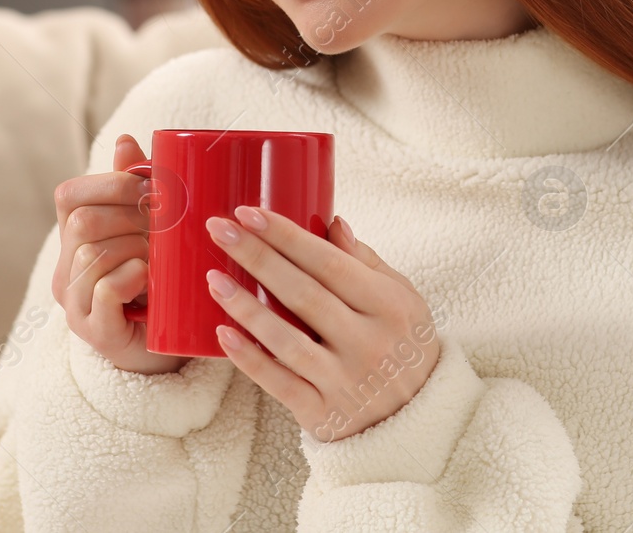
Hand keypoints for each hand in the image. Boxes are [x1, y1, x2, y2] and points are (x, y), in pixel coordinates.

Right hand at [51, 134, 189, 375]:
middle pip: (83, 223)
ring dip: (137, 250)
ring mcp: (75, 303)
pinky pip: (104, 289)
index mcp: (75, 241)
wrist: (172, 347)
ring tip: (161, 260)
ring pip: (93, 255)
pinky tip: (150, 281)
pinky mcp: (94, 331)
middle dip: (131, 218)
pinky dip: (132, 277)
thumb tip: (126, 140)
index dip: (109, 183)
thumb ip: (135, 188)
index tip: (149, 188)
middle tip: (165, 228)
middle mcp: (66, 271)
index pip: (69, 195)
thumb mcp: (152, 231)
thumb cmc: (162, 285)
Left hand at [204, 206, 440, 442]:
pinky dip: (250, 359)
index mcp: (390, 306)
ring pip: (287, 340)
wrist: (420, 418)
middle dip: (258, 258)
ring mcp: (345, 380)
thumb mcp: (403, 299)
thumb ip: (367, 262)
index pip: (331, 263)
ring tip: (213, 278)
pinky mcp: (323, 413)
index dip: (288, 237)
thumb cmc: (403, 344)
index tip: (250, 213)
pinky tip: (223, 334)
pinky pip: (279, 383)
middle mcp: (368, 342)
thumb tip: (333, 222)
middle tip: (219, 229)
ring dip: (246, 308)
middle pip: (303, 294)